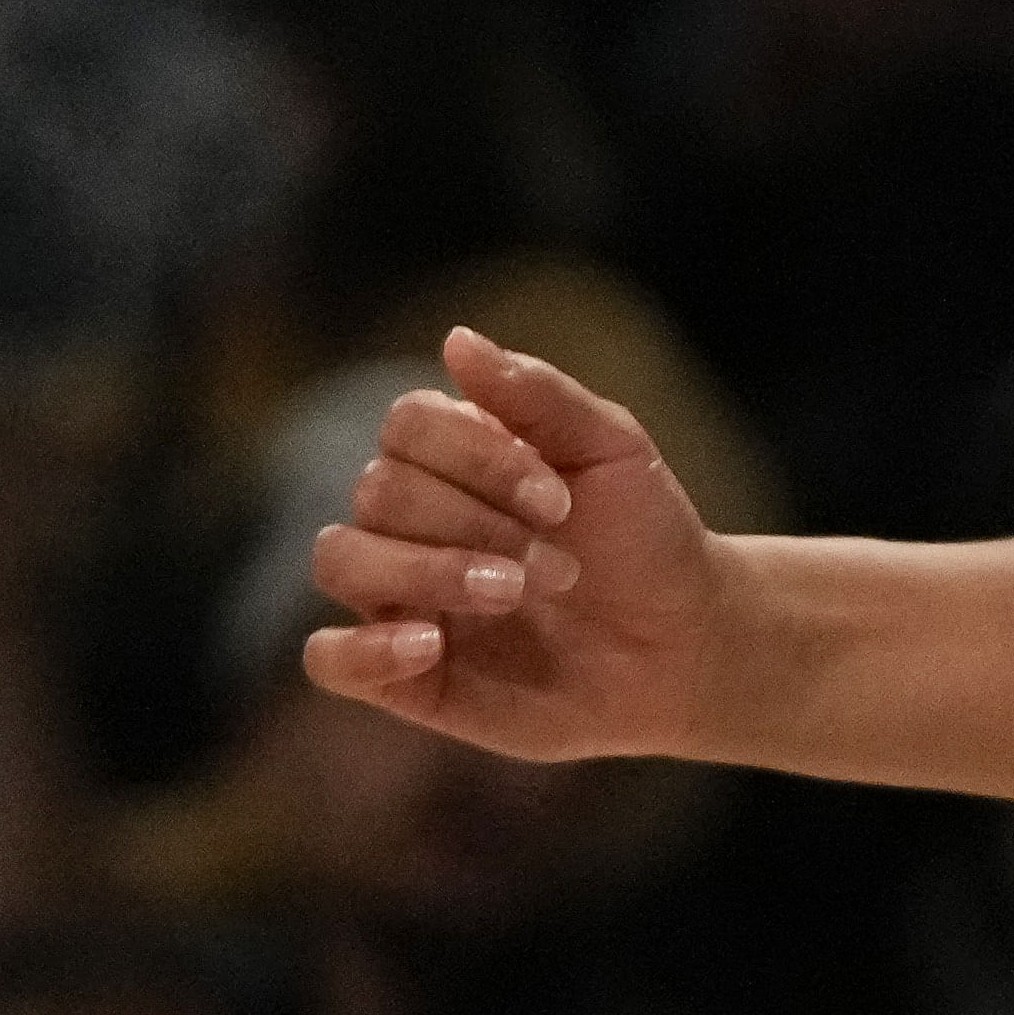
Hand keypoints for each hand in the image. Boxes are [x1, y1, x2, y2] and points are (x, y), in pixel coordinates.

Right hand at [300, 328, 735, 764]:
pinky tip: (430, 645)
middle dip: (474, 523)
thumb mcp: (615, 451)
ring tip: (510, 595)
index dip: (476, 458)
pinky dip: (362, 649)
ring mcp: (400, 596)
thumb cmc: (647, 540)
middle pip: (377, 490)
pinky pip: (329, 659)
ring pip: (340, 559)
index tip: (561, 499)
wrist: (684, 647)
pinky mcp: (404, 676)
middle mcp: (413, 520)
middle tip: (560, 565)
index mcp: (453, 456)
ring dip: (426, 572)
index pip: (407, 426)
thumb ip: (536, 394)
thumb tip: (455, 338)